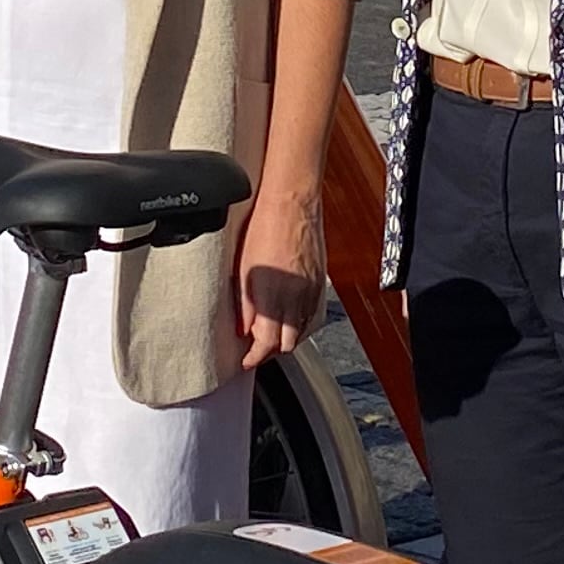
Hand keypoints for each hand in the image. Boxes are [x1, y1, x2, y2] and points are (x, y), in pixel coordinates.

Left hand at [235, 192, 323, 367]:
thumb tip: (242, 328)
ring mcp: (311, 292)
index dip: (254, 357)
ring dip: (286, 336)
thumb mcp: (243, 269)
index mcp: (274, 297)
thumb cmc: (263, 228)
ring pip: (302, 331)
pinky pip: (312, 314)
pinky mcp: (320, 283)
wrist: (292, 203)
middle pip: (287, 344)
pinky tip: (288, 314)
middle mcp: (296, 299)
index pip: (267, 344)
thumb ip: (244, 304)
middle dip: (271, 350)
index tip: (246, 360)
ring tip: (270, 330)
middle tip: (255, 346)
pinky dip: (299, 321)